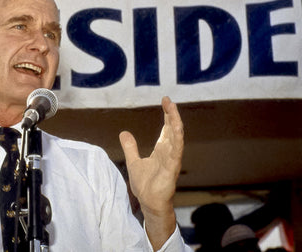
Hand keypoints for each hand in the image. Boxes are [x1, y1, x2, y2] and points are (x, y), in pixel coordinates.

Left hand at [119, 96, 183, 248]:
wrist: (148, 202)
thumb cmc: (145, 185)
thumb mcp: (133, 161)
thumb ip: (130, 147)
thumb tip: (123, 133)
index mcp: (161, 149)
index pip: (167, 128)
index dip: (167, 115)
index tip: (165, 101)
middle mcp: (169, 151)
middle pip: (172, 128)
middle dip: (171, 114)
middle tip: (168, 100)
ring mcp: (172, 158)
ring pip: (176, 136)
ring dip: (175, 121)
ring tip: (173, 107)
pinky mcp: (173, 166)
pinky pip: (177, 149)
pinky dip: (177, 137)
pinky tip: (176, 126)